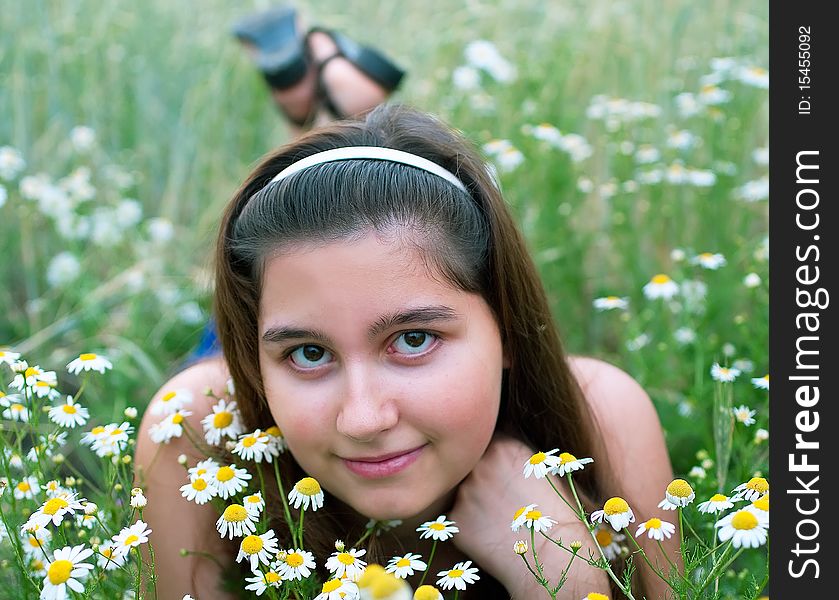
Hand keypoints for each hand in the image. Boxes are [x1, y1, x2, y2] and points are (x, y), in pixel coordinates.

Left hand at [449, 434, 606, 597]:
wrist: (554, 557)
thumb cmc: (559, 515)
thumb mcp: (546, 471)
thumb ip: (519, 456)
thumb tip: (505, 451)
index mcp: (504, 445)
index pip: (488, 444)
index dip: (495, 462)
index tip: (504, 475)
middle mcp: (479, 464)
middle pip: (472, 466)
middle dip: (483, 480)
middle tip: (502, 501)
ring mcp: (464, 491)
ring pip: (464, 493)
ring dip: (475, 503)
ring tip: (500, 521)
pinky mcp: (456, 519)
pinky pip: (458, 519)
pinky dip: (470, 527)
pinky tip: (491, 536)